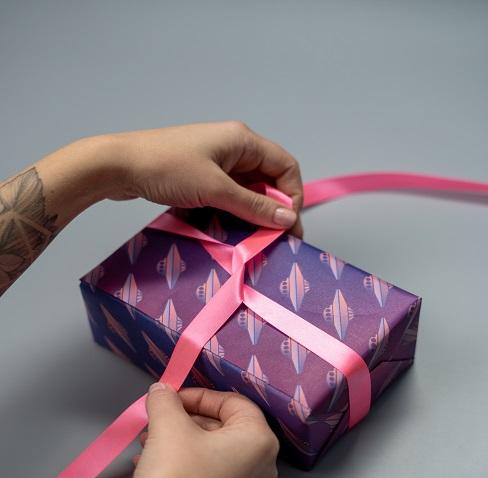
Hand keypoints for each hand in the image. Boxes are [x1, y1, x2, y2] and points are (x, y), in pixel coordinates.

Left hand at [105, 121, 303, 235]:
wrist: (118, 166)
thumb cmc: (167, 168)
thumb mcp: (215, 189)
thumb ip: (253, 205)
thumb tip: (288, 218)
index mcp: (243, 141)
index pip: (285, 166)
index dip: (292, 196)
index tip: (287, 226)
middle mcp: (234, 148)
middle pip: (268, 180)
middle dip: (273, 208)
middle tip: (275, 240)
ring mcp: (216, 162)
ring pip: (248, 190)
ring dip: (252, 213)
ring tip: (253, 239)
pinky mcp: (201, 176)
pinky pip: (228, 195)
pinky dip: (233, 212)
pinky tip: (230, 230)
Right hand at [130, 383, 278, 477]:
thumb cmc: (175, 476)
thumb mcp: (168, 424)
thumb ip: (165, 400)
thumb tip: (161, 391)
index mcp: (259, 440)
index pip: (232, 402)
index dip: (198, 395)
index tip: (171, 398)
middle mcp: (262, 465)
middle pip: (223, 425)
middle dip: (185, 418)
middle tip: (158, 418)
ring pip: (212, 449)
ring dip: (179, 439)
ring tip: (148, 440)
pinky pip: (208, 471)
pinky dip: (183, 461)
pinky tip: (151, 460)